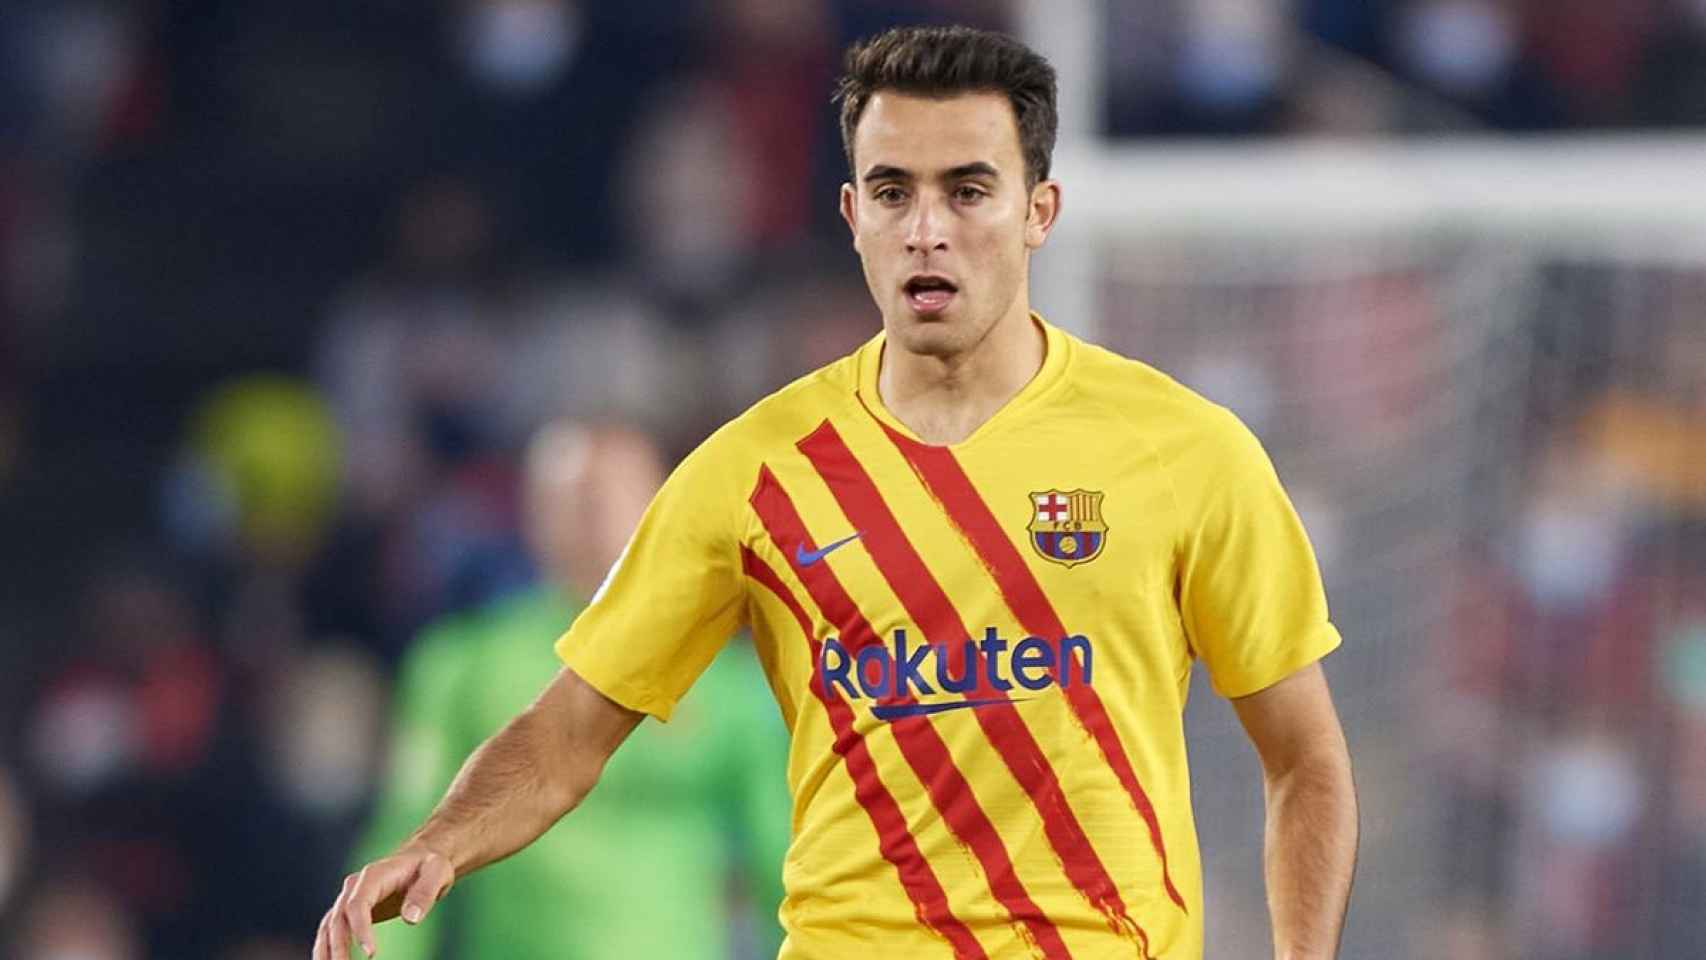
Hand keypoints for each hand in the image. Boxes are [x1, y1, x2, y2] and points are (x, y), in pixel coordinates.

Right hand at [311, 843, 454, 959]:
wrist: (421, 859)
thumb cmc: (430, 866)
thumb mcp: (437, 872)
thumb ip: (425, 893)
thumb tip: (411, 918)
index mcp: (374, 875)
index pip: (358, 904)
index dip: (360, 929)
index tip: (371, 954)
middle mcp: (355, 886)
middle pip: (339, 918)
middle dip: (339, 947)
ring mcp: (350, 897)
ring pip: (330, 926)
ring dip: (328, 950)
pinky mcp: (351, 910)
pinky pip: (332, 930)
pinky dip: (327, 948)